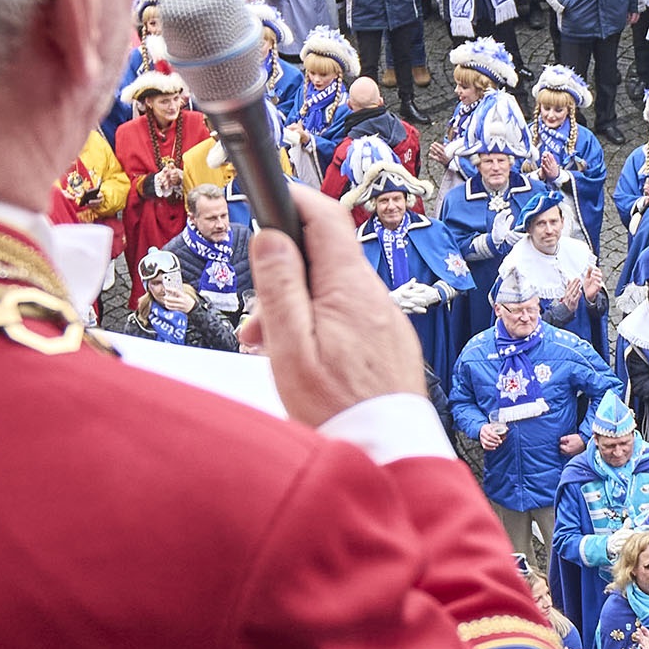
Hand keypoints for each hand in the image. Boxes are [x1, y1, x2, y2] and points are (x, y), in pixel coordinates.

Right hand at [249, 186, 429, 428]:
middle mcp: (375, 295)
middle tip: (257, 321)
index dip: (295, 198)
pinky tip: (307, 361)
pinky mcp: (390, 343)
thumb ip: (280, 287)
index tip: (270, 196)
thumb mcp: (291, 346)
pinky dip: (322, 328)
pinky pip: (351, 318)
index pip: (325, 216)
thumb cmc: (337, 406)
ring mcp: (386, 319)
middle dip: (285, 278)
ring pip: (334, 293)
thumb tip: (271, 238)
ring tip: (275, 351)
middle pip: (323, 260)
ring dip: (299, 310)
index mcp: (349, 287)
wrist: (386, 452)